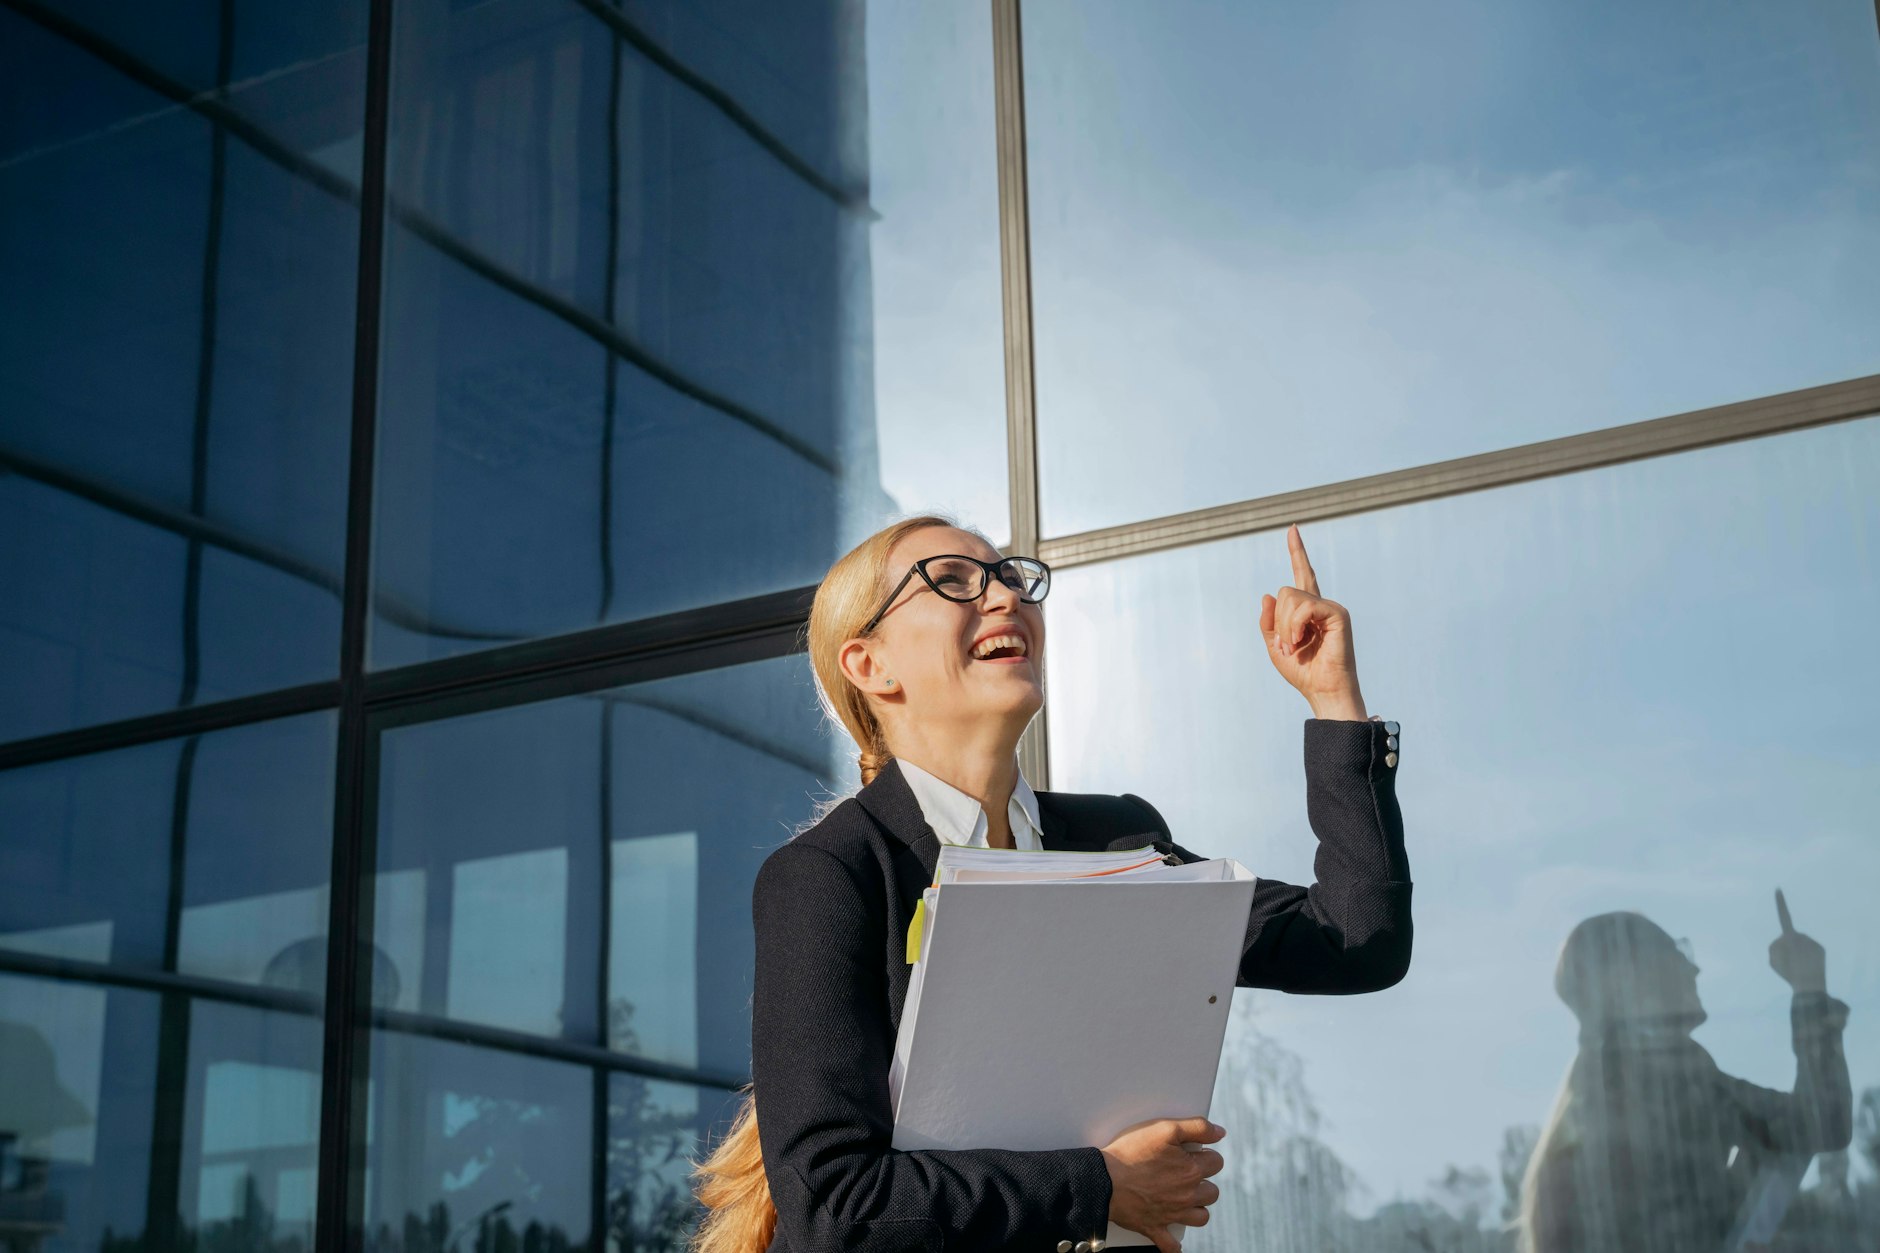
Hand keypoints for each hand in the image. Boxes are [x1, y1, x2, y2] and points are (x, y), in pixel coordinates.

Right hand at [1099, 1117, 1224, 1252]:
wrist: (1102, 1180)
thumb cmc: (1130, 1153)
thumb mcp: (1164, 1128)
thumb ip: (1197, 1127)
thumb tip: (1220, 1133)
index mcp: (1191, 1170)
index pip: (1216, 1162)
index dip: (1205, 1153)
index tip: (1192, 1151)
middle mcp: (1187, 1195)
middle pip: (1212, 1192)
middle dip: (1203, 1181)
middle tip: (1186, 1172)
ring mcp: (1172, 1214)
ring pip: (1201, 1217)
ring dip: (1196, 1208)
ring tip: (1184, 1197)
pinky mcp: (1154, 1227)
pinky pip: (1171, 1245)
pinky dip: (1174, 1244)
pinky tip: (1173, 1238)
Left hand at [1260, 524, 1365, 719]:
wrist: (1322, 691)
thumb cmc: (1302, 672)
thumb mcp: (1274, 646)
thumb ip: (1268, 621)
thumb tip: (1268, 595)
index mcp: (1307, 610)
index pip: (1302, 574)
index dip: (1297, 551)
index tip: (1292, 529)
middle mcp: (1320, 604)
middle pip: (1285, 592)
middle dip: (1277, 622)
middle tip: (1287, 646)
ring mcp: (1331, 607)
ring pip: (1291, 598)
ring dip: (1284, 627)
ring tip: (1295, 646)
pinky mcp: (1338, 614)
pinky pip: (1305, 607)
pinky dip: (1295, 626)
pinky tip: (1301, 641)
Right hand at [1768, 888, 1826, 993]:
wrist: (1810, 986)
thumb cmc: (1789, 972)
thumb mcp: (1772, 959)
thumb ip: (1775, 946)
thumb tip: (1786, 940)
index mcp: (1790, 936)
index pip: (1783, 916)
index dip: (1780, 903)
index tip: (1778, 889)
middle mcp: (1803, 935)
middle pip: (1789, 936)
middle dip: (1787, 945)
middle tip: (1788, 961)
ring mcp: (1813, 942)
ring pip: (1800, 943)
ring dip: (1797, 951)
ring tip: (1798, 965)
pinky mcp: (1821, 949)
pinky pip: (1809, 948)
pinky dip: (1807, 955)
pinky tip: (1807, 965)